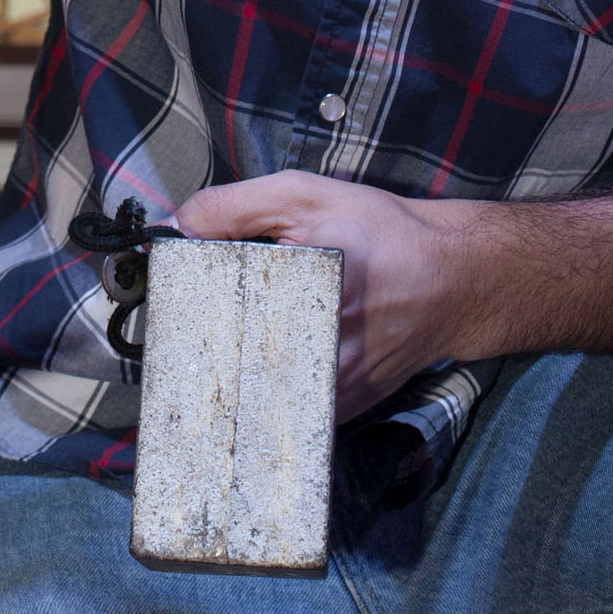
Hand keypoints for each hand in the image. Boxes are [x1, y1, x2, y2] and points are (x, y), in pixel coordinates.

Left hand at [177, 172, 472, 421]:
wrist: (453, 281)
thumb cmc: (381, 233)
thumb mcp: (307, 196)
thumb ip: (236, 207)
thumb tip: (176, 225)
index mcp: (302, 292)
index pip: (216, 319)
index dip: (181, 322)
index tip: (160, 321)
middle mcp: (318, 352)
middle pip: (231, 373)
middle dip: (199, 363)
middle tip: (171, 358)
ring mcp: (332, 391)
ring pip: (257, 405)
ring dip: (228, 390)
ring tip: (200, 382)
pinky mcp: (344, 409)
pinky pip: (288, 417)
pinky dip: (265, 404)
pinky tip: (250, 389)